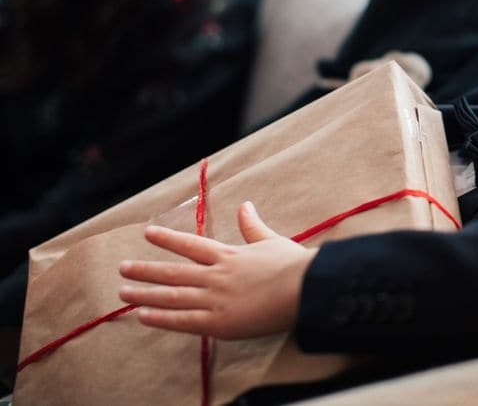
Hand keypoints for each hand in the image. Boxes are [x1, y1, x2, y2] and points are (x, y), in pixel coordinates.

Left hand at [119, 201, 316, 339]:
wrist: (304, 289)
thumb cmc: (293, 265)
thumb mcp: (271, 241)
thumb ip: (252, 226)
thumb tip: (245, 205)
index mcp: (228, 255)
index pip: (190, 245)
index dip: (168, 239)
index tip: (147, 234)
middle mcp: (215, 275)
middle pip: (173, 272)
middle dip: (145, 270)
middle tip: (122, 269)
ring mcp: (215, 299)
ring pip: (172, 296)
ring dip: (145, 294)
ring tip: (123, 293)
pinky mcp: (219, 323)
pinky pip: (183, 321)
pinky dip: (162, 318)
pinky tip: (143, 316)